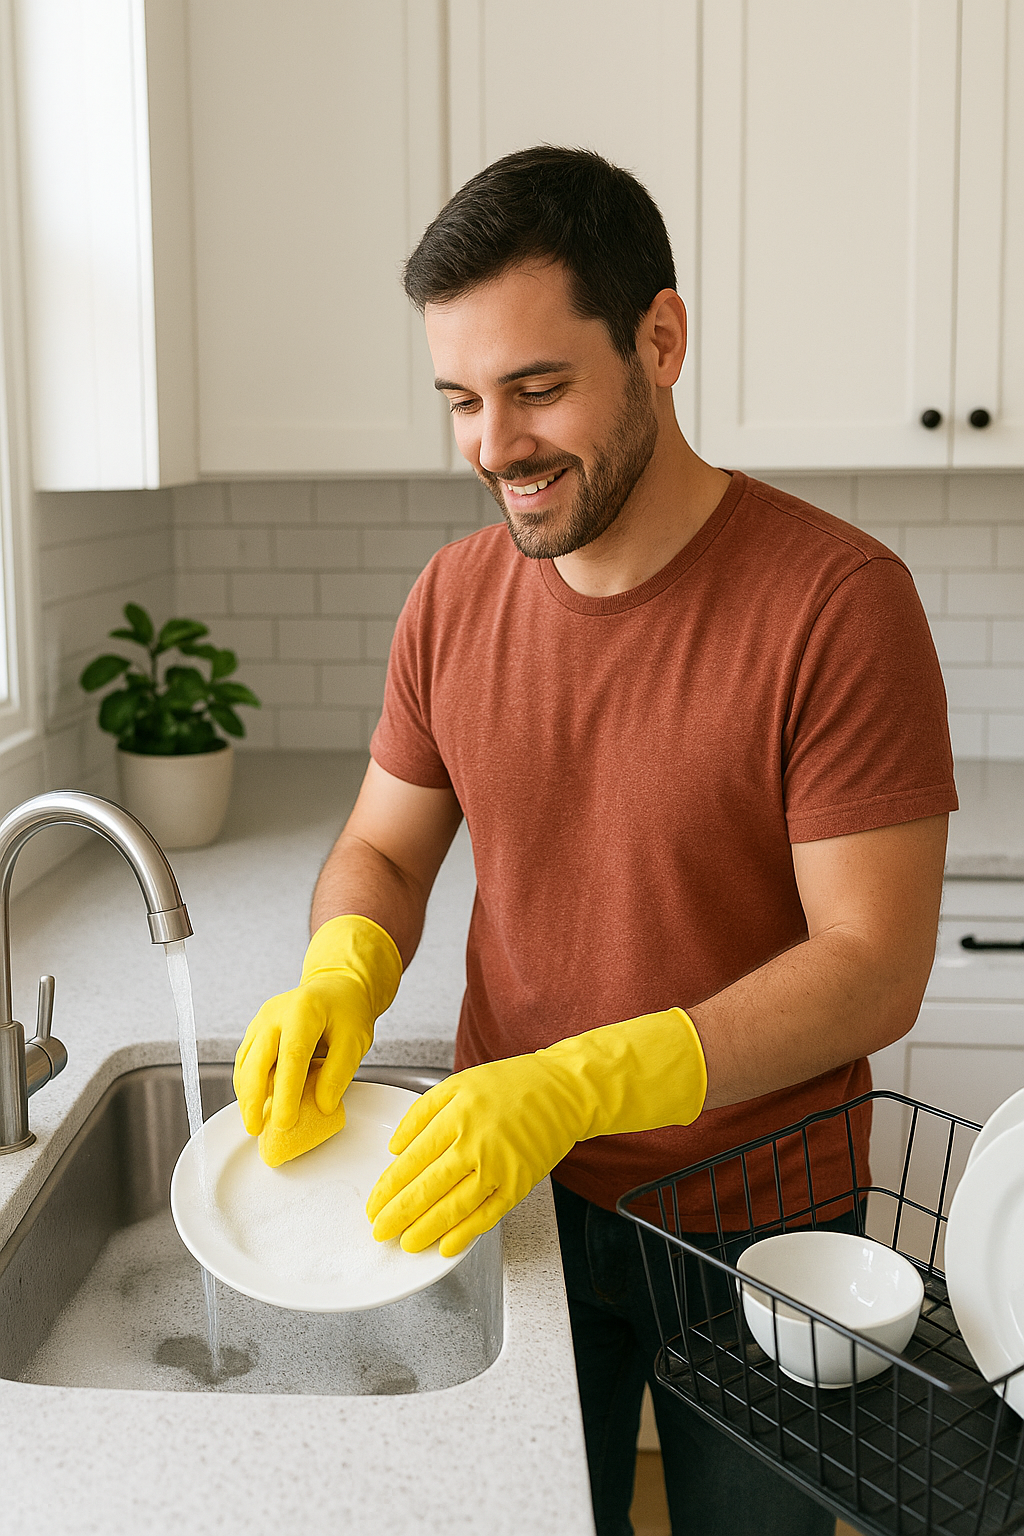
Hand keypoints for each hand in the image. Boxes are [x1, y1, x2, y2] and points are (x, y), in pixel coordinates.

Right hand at [233, 914, 401, 1136]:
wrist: (335, 987)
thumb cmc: (347, 1012)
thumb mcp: (355, 1040)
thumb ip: (338, 1073)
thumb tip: (322, 1107)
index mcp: (303, 1011)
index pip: (291, 1057)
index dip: (286, 1093)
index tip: (284, 1123)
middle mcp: (274, 1014)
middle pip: (256, 1061)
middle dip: (252, 1100)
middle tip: (256, 1129)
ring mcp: (260, 1021)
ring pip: (244, 1064)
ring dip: (246, 1095)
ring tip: (254, 1123)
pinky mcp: (255, 1031)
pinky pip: (245, 1061)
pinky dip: (247, 1085)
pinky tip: (254, 1104)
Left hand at [366, 1054, 585, 1256]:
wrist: (562, 1091)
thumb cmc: (510, 1085)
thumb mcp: (458, 1084)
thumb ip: (421, 1113)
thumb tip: (395, 1147)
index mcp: (456, 1116)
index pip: (412, 1160)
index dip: (389, 1187)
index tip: (374, 1203)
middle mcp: (475, 1143)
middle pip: (427, 1187)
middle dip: (399, 1214)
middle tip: (380, 1230)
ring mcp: (499, 1167)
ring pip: (454, 1207)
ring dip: (426, 1229)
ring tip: (406, 1243)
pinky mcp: (519, 1184)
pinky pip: (487, 1215)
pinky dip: (465, 1234)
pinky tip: (446, 1245)